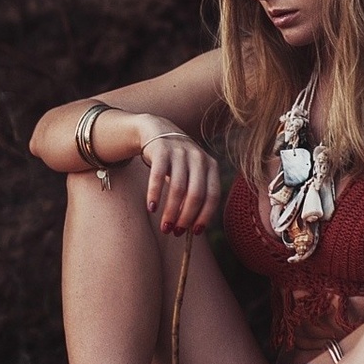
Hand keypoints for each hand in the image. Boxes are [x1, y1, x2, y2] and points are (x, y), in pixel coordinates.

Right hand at [139, 121, 219, 235]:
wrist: (157, 130)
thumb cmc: (178, 161)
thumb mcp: (193, 173)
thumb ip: (196, 193)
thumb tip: (193, 229)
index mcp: (211, 165)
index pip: (213, 196)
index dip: (204, 216)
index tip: (194, 232)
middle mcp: (198, 157)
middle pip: (195, 195)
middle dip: (186, 218)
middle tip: (175, 232)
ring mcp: (180, 152)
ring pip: (178, 188)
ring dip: (170, 212)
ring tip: (164, 226)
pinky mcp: (161, 150)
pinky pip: (157, 176)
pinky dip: (154, 194)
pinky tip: (151, 209)